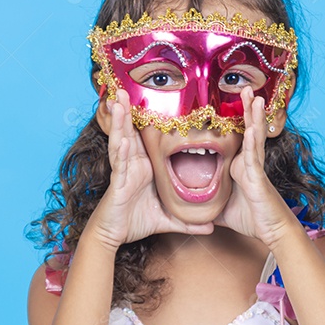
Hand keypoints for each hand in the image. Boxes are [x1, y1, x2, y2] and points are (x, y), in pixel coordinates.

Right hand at [88, 89, 213, 250]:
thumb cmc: (135, 222)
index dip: (143, 119)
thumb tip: (210, 227)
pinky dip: (120, 150)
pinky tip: (121, 138)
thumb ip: (188, 221)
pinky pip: (120, 164)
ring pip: (121, 141)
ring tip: (118, 100)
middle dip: (128, 110)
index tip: (150, 99)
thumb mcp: (167, 220)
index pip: (144, 138)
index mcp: (143, 166)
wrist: (114, 236)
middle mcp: (131, 164)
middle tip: (126, 88)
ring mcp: (123, 172)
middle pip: (129, 132)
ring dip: (119, 121)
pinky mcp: (117, 183)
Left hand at [213, 87, 298, 248]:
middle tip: (245, 88)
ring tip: (255, 96)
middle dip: (247, 109)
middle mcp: (249, 162)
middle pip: (249, 129)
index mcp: (240, 165)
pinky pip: (254, 156)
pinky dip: (254, 141)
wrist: (272, 231)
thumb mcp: (220, 206)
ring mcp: (255, 168)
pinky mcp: (258, 178)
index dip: (237, 119)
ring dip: (254, 115)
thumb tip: (188, 201)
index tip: (231, 101)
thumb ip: (206, 199)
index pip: (238, 137)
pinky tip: (254, 127)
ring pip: (255, 136)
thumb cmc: (250, 217)